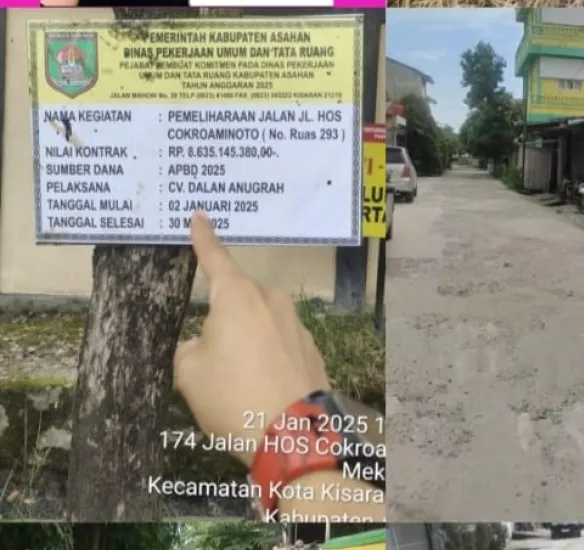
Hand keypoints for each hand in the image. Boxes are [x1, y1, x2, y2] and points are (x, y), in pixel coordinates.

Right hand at [174, 211, 330, 466]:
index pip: (216, 258)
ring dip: (248, 345)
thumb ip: (192, 347)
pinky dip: (268, 362)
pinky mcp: (314, 351)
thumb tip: (208, 343)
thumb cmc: (232, 398)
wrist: (293, 437)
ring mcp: (299, 326)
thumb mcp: (189, 372)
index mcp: (239, 297)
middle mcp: (273, 302)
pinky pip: (280, 347)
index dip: (204, 239)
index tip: (200, 216)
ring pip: (261, 325)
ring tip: (239, 387)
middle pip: (239, 300)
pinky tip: (263, 392)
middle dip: (224, 323)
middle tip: (214, 364)